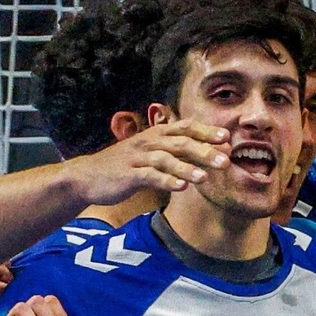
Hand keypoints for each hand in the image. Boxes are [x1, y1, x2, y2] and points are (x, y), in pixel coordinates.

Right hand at [64, 119, 230, 202]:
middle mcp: (149, 142)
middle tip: (226, 161)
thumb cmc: (128, 165)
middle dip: (204, 151)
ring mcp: (137, 158)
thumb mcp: (154, 154)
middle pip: (180, 143)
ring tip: (204, 178)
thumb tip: (213, 155)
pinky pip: (149, 176)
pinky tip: (181, 188)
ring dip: (186, 168)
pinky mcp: (128, 174)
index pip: (185, 127)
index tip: (227, 137)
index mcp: (157, 135)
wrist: (88, 176)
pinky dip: (166, 180)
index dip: (206, 131)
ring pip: (165, 159)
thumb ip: (181, 154)